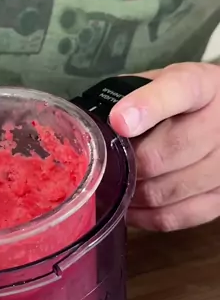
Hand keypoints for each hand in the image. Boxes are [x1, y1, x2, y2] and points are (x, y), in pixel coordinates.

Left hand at [108, 62, 219, 230]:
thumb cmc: (183, 102)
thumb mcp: (163, 81)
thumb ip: (134, 94)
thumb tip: (93, 121)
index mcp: (201, 86)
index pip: (179, 91)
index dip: (147, 107)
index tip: (119, 121)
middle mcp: (219, 124)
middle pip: (165, 153)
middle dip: (129, 163)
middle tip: (106, 165)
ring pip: (169, 190)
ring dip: (134, 193)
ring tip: (115, 187)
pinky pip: (179, 216)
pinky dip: (148, 217)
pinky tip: (132, 209)